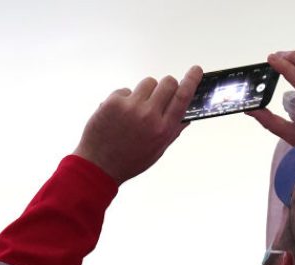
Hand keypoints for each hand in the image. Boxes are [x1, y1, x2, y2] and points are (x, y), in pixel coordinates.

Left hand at [74, 66, 203, 183]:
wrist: (99, 165)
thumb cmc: (129, 160)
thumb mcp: (157, 150)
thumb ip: (172, 132)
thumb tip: (186, 117)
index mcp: (163, 129)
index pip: (183, 98)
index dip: (191, 80)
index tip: (196, 70)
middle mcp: (149, 116)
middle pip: (167, 83)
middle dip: (167, 85)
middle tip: (160, 94)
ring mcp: (130, 107)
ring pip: (148, 82)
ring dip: (146, 91)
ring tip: (136, 108)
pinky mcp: (113, 102)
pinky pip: (126, 90)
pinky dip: (125, 98)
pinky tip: (119, 114)